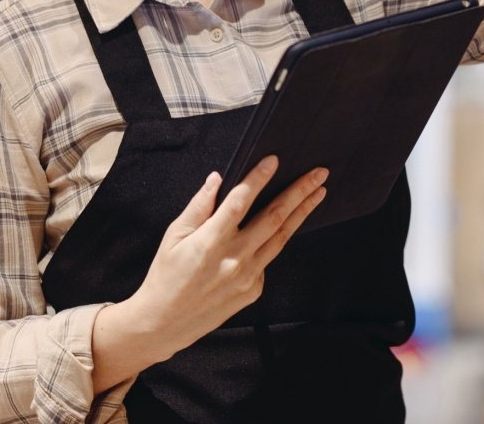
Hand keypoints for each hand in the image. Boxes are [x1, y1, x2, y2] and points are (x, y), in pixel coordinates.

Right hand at [116, 156, 327, 366]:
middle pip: (274, 217)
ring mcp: (248, 276)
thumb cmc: (166, 275)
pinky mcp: (254, 290)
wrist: (165, 322)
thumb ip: (198, 207)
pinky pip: (268, 260)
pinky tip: (282, 228)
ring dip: (302, 213)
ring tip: (318, 193)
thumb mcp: (173, 236)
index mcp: (211, 241)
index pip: (240, 202)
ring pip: (281, 237)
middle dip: (298, 192)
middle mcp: (234, 258)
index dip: (258, 179)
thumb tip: (217, 179)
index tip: (274, 161)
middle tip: (318, 173)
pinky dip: (275, 241)